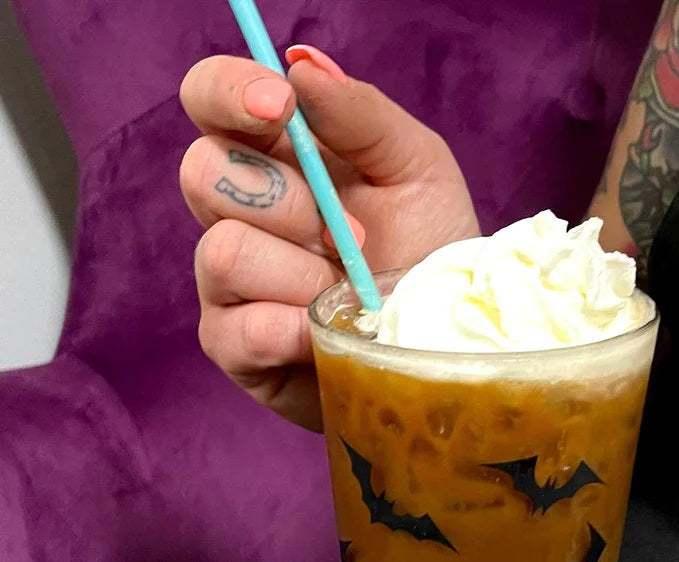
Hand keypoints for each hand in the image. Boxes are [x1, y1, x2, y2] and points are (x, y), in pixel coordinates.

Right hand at [179, 47, 479, 429]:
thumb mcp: (417, 170)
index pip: (208, 100)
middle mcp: (241, 213)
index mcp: (277, 157)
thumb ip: (362, 113)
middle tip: (352, 236)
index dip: (227, 91)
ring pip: (224, 252)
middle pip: (202, 173)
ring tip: (352, 296)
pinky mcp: (234, 346)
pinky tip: (325, 336)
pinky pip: (237, 329)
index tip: (280, 106)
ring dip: (303, 275)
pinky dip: (291, 330)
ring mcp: (230, 282)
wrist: (441, 341)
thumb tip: (300, 65)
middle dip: (290, 204)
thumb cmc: (429, 254)